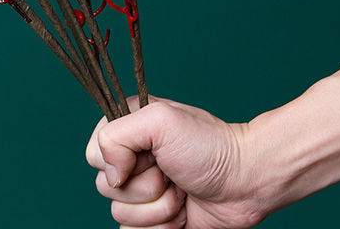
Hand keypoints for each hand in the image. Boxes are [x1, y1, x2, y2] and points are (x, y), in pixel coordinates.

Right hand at [86, 96, 264, 228]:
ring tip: (181, 191)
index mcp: (128, 127)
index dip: (117, 161)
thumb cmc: (208, 146)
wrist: (245, 182)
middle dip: (144, 188)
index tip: (149, 155)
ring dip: (157, 209)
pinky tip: (182, 213)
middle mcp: (132, 159)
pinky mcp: (154, 220)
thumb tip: (111, 174)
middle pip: (105, 188)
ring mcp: (143, 191)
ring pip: (120, 216)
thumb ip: (117, 135)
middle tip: (172, 173)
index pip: (93, 152)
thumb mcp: (160, 120)